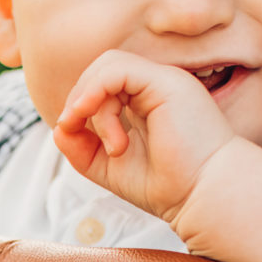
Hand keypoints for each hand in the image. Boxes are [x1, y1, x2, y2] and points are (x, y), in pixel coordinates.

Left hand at [52, 52, 238, 224]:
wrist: (203, 196)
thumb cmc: (168, 187)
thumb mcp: (109, 167)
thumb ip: (81, 147)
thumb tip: (58, 126)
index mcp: (147, 102)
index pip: (103, 83)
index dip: (79, 103)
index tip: (71, 133)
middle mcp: (157, 87)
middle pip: (102, 69)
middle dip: (79, 99)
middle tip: (77, 130)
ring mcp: (164, 81)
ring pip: (108, 64)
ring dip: (90, 99)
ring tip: (105, 139)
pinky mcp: (168, 82)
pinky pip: (118, 68)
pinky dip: (96, 90)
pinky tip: (92, 115)